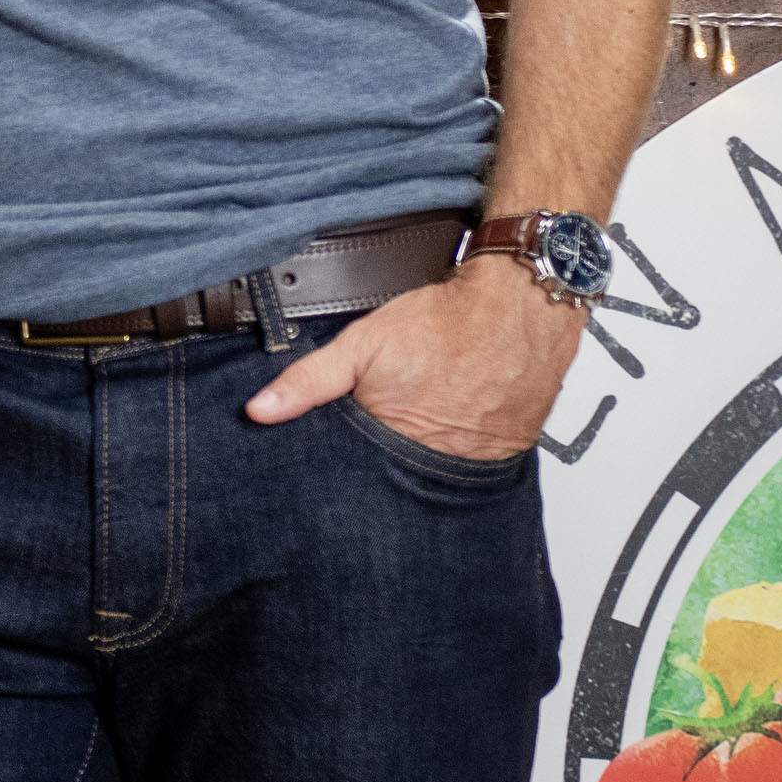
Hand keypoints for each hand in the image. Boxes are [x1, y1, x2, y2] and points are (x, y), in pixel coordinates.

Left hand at [242, 256, 582, 459]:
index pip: (356, 478)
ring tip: (429, 415)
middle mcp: (438, 463)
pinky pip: (474, 459)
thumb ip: (309, 381)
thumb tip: (259, 411)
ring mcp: (477, 461)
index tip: (334, 466)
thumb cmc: (447, 321)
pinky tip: (459, 414)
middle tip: (391, 425)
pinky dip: (463, 444)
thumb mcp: (362, 345)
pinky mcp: (509, 450)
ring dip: (427, 454)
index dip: (346, 469)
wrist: (522, 302)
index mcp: (397, 445)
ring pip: (437, 471)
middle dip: (385, 465)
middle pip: (396, 479)